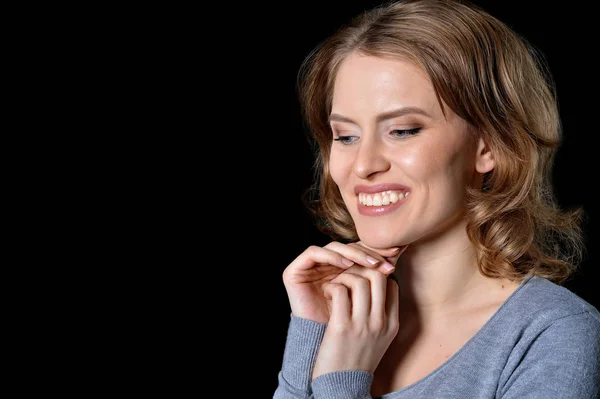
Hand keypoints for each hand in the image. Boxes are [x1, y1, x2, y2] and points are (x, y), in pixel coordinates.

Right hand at [282, 241, 401, 323]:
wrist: (323, 350)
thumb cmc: (347, 328)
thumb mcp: (366, 300)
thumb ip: (375, 282)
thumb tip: (395, 261)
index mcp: (340, 270)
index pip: (360, 251)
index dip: (377, 250)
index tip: (395, 254)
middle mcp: (325, 266)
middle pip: (348, 246)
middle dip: (368, 252)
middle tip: (383, 261)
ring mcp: (309, 268)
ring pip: (334, 246)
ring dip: (354, 253)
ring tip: (369, 263)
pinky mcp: (294, 270)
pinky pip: (313, 253)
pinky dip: (330, 256)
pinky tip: (346, 264)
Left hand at [312, 264, 400, 377]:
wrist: (341, 386)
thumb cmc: (355, 358)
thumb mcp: (377, 338)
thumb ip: (379, 315)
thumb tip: (374, 288)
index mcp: (391, 324)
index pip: (392, 284)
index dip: (375, 275)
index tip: (359, 278)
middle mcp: (380, 323)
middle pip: (378, 277)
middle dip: (360, 270)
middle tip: (346, 276)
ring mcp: (362, 325)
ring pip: (359, 281)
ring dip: (343, 277)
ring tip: (335, 286)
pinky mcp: (342, 328)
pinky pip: (340, 292)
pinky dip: (332, 287)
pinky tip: (327, 294)